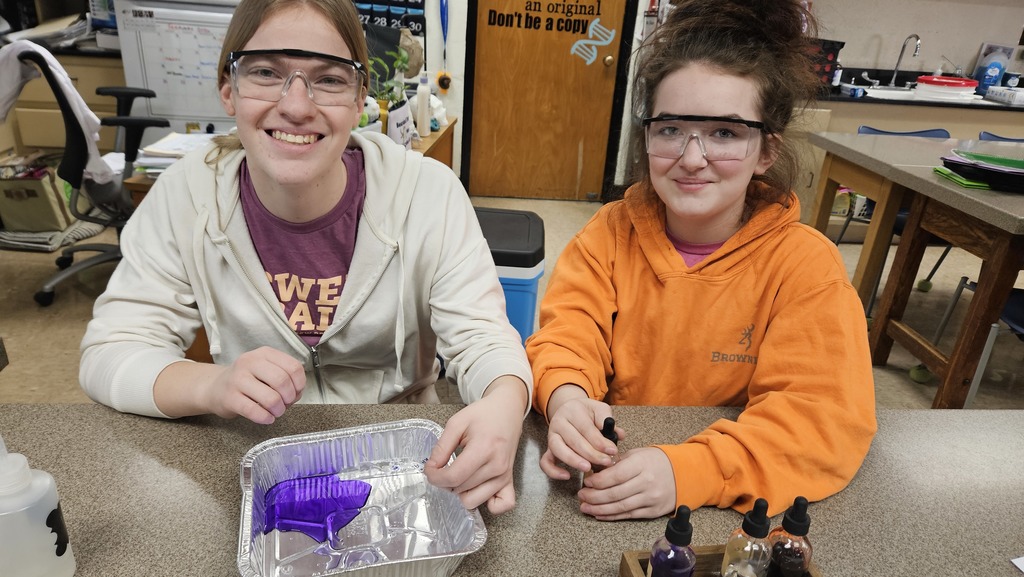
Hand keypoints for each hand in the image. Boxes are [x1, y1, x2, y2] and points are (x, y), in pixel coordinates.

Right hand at [201, 346, 304, 424]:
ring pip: (270, 398)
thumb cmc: (248, 380)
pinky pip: (254, 411)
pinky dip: (265, 418)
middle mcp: (250, 362)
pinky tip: (267, 418)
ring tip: (276, 412)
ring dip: (279, 410)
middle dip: (289, 397)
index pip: (293, 367)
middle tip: (286, 404)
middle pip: (282, 381)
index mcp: (264, 353)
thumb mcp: (266, 370)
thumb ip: (285, 378)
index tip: (296, 392)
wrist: (215, 387)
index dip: (300, 384)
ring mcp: (238, 379)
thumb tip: (297, 393)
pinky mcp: (229, 398)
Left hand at [424, 376, 526, 513]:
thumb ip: (442, 447)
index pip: (453, 477)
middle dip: (445, 481)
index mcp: (483, 449)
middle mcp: (497, 466)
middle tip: (444, 466)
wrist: (507, 410)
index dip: (435, 477)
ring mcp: (505, 476)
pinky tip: (478, 489)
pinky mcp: (510, 480)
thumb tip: (431, 468)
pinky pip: (502, 505)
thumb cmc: (483, 414)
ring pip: (473, 500)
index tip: (429, 469)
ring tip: (460, 474)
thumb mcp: (456, 423)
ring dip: (461, 491)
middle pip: (460, 490)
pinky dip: (489, 504)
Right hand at [539, 392, 624, 479]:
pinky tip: (567, 476)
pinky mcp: (548, 448)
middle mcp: (559, 422)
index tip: (612, 451)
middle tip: (606, 462)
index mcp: (573, 411)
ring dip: (573, 461)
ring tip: (588, 468)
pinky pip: (545, 461)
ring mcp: (551, 436)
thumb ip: (608, 420)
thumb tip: (619, 435)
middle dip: (591, 454)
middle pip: (574, 440)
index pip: (586, 428)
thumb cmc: (587, 412)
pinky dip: (553, 471)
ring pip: (558, 449)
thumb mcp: (599, 409)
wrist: (569, 409)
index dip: (600, 441)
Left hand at [577, 447, 675, 520]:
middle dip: (594, 496)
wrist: (683, 473)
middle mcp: (647, 482)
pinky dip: (612, 516)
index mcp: (641, 464)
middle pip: (615, 493)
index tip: (586, 482)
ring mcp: (651, 498)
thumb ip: (618, 463)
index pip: (615, 475)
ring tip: (586, 507)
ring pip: (620, 507)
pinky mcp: (653, 510)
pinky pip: (629, 515)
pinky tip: (600, 514)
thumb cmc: (656, 461)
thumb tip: (596, 472)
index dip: (598, 481)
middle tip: (582, 496)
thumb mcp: (638, 454)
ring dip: (599, 509)